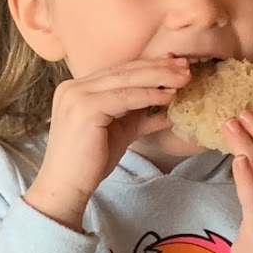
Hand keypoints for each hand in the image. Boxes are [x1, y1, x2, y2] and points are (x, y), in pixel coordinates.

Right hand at [24, 57, 189, 227]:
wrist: (66, 188)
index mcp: (77, 89)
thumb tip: (168, 106)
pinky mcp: (84, 108)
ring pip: (126, 80)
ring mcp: (76, 95)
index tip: (175, 65)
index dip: (149, 66)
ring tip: (183, 79)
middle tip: (186, 66)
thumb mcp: (120, 132)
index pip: (119, 71)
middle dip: (158, 67)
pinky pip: (124, 97)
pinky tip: (168, 95)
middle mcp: (73, 87)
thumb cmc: (90, 163)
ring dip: (158, 77)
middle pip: (123, 70)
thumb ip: (139, 115)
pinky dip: (149, 95)